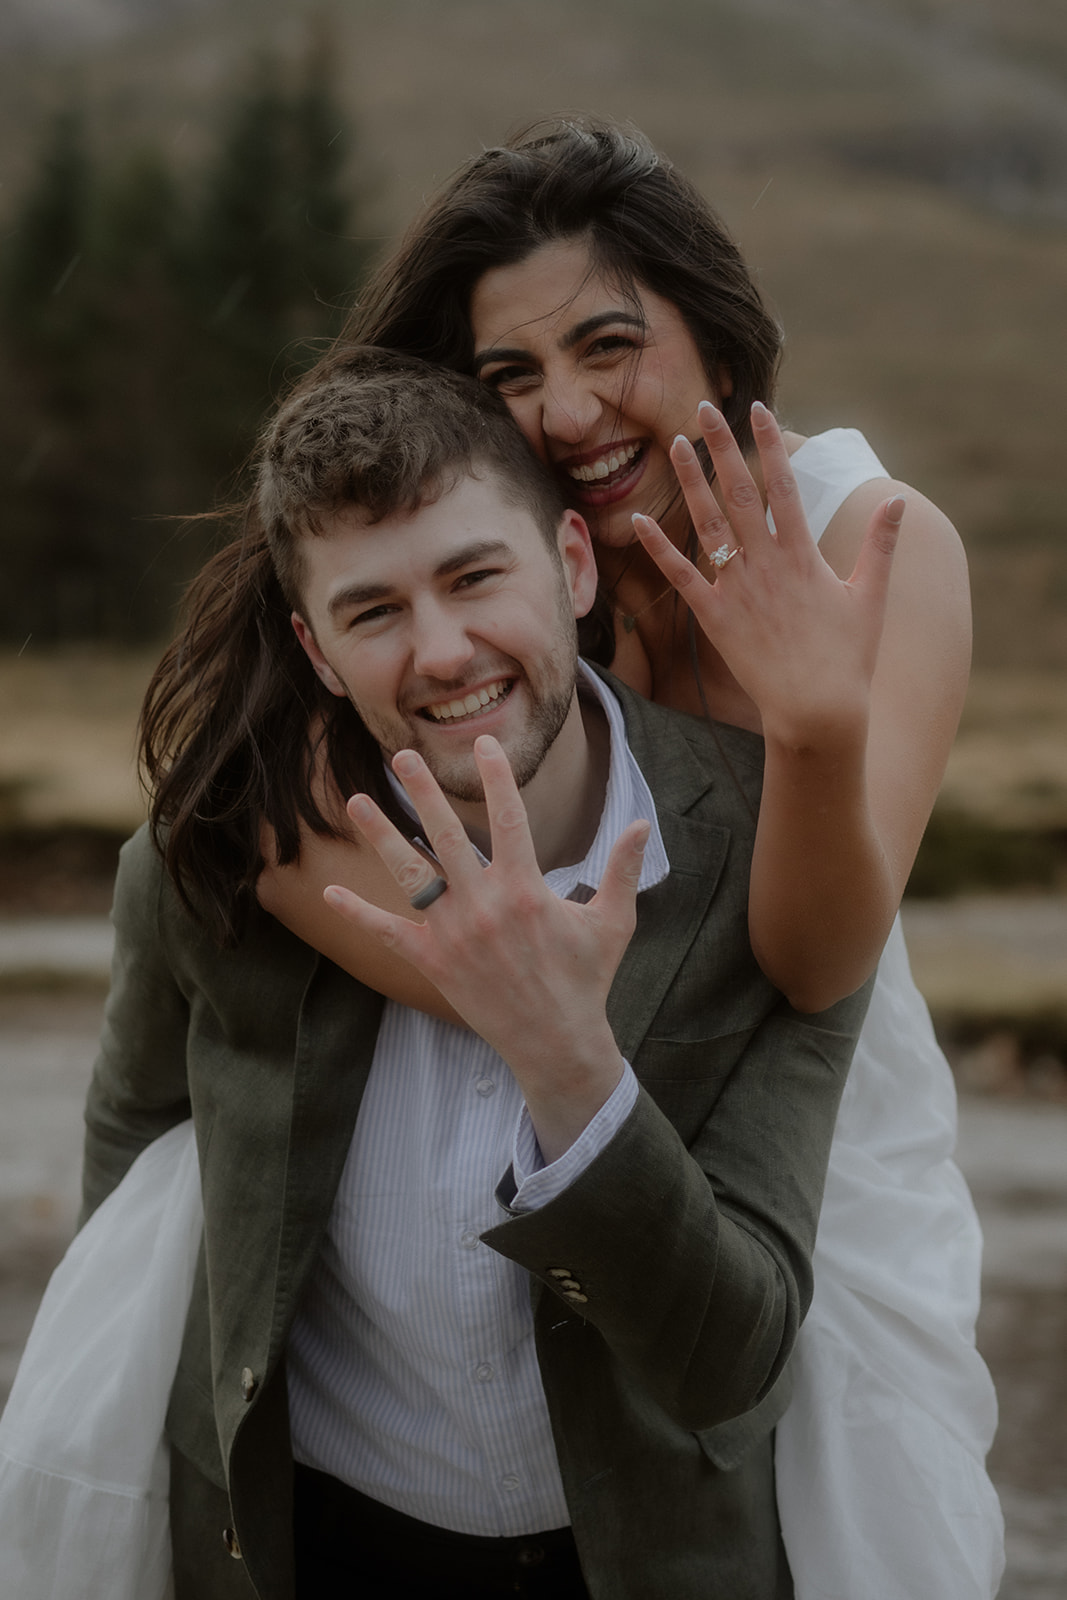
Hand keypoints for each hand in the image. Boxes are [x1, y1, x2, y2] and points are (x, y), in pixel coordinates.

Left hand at [324, 736, 648, 1159]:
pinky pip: (388, 933)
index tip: (482, 745)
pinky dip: (359, 914)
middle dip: (422, 791)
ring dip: (382, 835)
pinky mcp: (433, 962)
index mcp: (527, 890)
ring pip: (410, 874)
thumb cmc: (587, 979)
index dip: (496, 778)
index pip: (508, 819)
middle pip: (446, 835)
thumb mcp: (613, 922)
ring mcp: (454, 933)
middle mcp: (484, 905)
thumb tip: (644, 823)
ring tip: (357, 801)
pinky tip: (328, 893)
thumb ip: (623, 869)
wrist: (556, 1043)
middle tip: (401, 756)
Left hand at [632, 401, 903, 751]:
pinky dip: (660, 549)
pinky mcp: (715, 618)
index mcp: (803, 554)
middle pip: (740, 493)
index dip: (770, 444)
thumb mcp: (871, 597)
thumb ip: (880, 546)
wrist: (818, 710)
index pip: (784, 485)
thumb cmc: (848, 658)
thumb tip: (897, 503)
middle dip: (721, 448)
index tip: (759, 410)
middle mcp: (767, 564)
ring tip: (674, 446)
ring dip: (690, 483)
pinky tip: (640, 520)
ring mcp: (739, 589)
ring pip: (708, 525)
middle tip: (704, 409)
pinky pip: (682, 576)